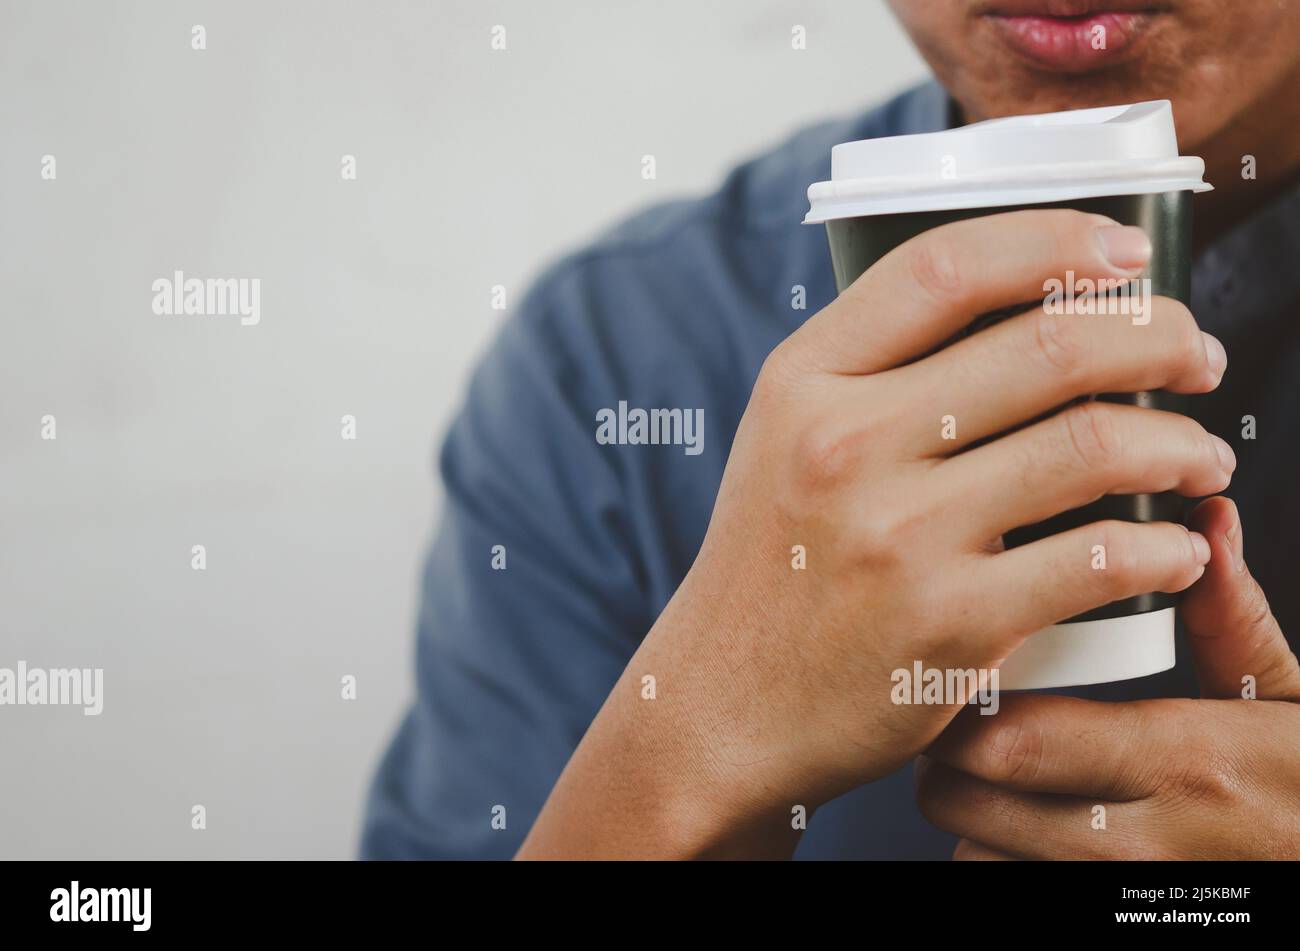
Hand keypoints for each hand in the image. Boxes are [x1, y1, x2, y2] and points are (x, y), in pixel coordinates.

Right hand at [520, 210, 1230, 857]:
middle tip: (1194, 354)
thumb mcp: (782, 440)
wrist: (721, 705)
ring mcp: (897, 537)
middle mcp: (845, 445)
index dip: (1057, 241)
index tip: (1127, 251)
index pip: (945, 268)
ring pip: (1092, 447)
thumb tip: (1020, 309)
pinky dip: (1165, 551)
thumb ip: (869, 370)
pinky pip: (1098, 562)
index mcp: (804, 382)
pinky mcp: (946, 627)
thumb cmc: (770, 566)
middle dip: (1157, 335)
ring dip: (1182, 443)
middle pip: (1046, 346)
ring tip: (1201, 456)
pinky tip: (1174, 551)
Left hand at [917, 497, 1299, 858]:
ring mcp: (1115, 890)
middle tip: (951, 714)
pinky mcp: (1105, 920)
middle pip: (969, 797)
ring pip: (976, 852)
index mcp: (1178, 762)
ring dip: (967, 809)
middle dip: (940, 754)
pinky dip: (995, 853)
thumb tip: (1210, 528)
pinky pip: (1002, 884)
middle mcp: (1137, 841)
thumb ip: (1232, 620)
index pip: (1014, 735)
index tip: (959, 665)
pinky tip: (1023, 821)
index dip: (964, 701)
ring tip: (990, 771)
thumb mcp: (1285, 701)